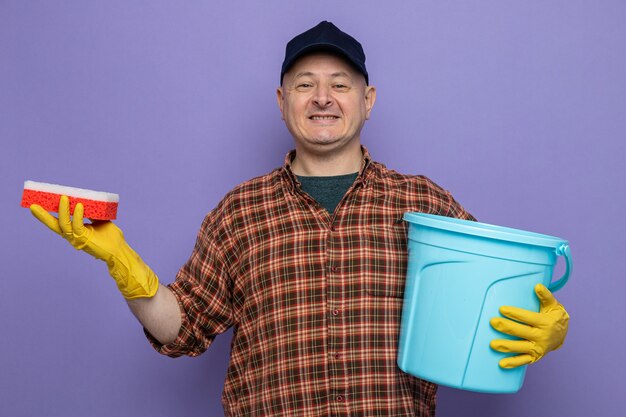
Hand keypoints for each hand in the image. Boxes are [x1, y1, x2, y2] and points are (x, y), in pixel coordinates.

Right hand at [30, 195, 158, 298]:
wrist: (119, 251)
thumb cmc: (111, 238)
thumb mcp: (100, 221)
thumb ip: (92, 213)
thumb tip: (89, 201)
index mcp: (74, 232)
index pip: (58, 223)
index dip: (48, 215)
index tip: (38, 205)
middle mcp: (72, 237)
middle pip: (54, 226)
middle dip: (43, 216)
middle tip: (33, 206)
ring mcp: (77, 239)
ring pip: (64, 225)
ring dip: (63, 211)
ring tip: (63, 198)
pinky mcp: (84, 240)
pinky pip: (78, 226)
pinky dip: (78, 215)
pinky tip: (80, 206)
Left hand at [490, 283, 568, 368]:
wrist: (563, 335)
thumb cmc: (554, 316)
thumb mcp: (553, 305)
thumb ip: (545, 296)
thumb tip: (537, 286)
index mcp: (545, 323)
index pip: (527, 318)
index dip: (514, 313)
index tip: (502, 309)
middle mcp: (541, 336)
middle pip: (521, 332)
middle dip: (506, 327)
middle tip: (493, 322)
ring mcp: (538, 348)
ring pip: (520, 347)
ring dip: (506, 346)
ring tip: (492, 344)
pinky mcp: (535, 356)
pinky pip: (523, 361)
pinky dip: (513, 363)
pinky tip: (502, 363)